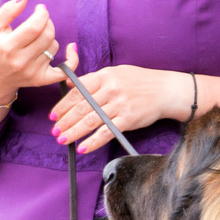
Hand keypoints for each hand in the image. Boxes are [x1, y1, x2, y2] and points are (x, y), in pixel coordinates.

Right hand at [0, 0, 64, 103]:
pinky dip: (72, 59)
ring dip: (49, 37)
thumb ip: (7, 10)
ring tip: (38, 37)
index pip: (34, 27)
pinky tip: (71, 47)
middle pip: (47, 35)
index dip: (42, 14)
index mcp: (8, 47)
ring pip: (54, 46)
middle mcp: (21, 61)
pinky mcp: (41, 80)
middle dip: (48, 22)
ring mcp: (33, 73)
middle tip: (41, 19)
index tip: (41, 8)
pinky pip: (65, 71)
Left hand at [51, 63, 191, 150]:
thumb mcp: (115, 72)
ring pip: (90, 121)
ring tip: (63, 139)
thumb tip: (70, 84)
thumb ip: (92, 79)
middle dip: (65, 121)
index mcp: (104, 76)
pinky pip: (106, 132)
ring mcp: (119, 105)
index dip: (63, 104)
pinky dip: (93, 142)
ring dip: (74, 132)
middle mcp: (110, 89)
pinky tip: (83, 147)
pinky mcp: (128, 119)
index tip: (53, 115)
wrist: (166, 90)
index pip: (78, 91)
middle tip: (55, 131)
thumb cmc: (140, 81)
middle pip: (81, 107)